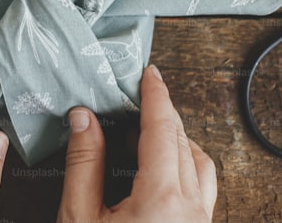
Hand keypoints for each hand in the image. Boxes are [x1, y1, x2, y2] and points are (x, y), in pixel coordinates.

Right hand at [57, 65, 216, 222]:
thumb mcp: (79, 218)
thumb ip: (82, 166)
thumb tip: (84, 120)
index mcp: (160, 199)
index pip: (161, 130)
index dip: (154, 96)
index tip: (149, 74)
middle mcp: (189, 210)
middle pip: (181, 142)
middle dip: (163, 112)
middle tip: (142, 94)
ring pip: (199, 164)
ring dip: (177, 139)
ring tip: (148, 129)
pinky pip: (202, 188)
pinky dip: (186, 165)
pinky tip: (163, 166)